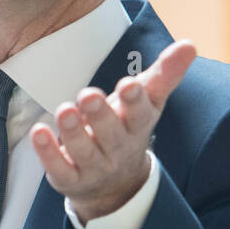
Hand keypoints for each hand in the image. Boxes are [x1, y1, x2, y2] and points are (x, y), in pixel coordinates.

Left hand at [31, 40, 196, 223]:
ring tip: (64, 110)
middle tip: (88, 96)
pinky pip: (59, 167)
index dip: (135, 101)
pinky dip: (48, 152)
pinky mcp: (69, 178)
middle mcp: (117, 148)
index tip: (129, 84)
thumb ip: (164, 74)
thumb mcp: (147, 103)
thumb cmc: (127, 129)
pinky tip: (38, 132)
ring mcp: (93, 166)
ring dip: (73, 131)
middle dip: (100, 115)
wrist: (115, 184)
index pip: (140, 115)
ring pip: (84, 151)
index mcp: (137, 127)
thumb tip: (190, 44)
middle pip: (110, 134)